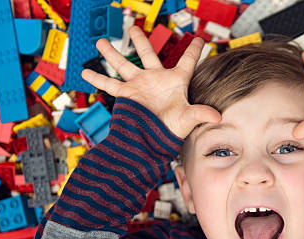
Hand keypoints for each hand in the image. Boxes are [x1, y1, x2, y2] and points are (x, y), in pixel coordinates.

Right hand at [81, 26, 220, 138]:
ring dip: (112, 53)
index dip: (194, 50)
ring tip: (100, 41)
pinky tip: (85, 72)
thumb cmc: (172, 132)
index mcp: (175, 81)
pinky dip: (97, 79)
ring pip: (124, 65)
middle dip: (140, 41)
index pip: (188, 61)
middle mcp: (156, 80)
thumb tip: (218, 117)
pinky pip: (110, 85)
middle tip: (134, 29)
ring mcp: (139, 86)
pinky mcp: (126, 95)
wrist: (153, 144)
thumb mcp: (188, 119)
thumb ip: (201, 113)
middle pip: (148, 55)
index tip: (199, 39)